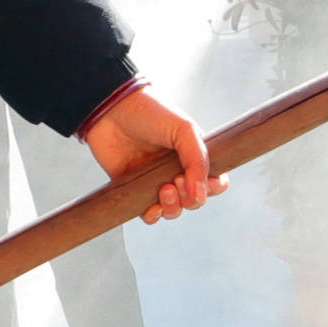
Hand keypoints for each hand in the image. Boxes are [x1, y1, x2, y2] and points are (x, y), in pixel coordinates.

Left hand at [83, 84, 223, 219]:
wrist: (111, 110)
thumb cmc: (150, 112)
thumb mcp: (184, 130)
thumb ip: (198, 161)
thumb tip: (200, 194)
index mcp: (193, 155)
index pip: (215, 181)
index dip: (213, 188)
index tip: (205, 182)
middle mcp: (177, 171)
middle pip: (195, 200)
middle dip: (190, 198)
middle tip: (176, 180)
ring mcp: (156, 181)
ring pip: (173, 210)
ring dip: (173, 208)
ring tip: (164, 189)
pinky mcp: (135, 189)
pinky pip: (149, 215)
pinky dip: (153, 216)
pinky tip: (151, 207)